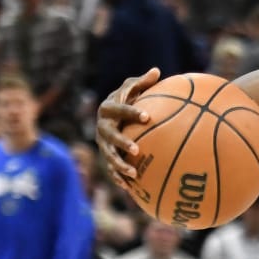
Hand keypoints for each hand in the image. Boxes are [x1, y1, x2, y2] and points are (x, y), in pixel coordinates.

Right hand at [96, 68, 158, 185]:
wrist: (112, 115)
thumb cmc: (128, 98)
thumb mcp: (133, 88)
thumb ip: (143, 82)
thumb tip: (156, 71)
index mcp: (108, 108)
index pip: (119, 110)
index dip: (132, 112)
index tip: (148, 116)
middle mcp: (101, 127)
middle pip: (110, 136)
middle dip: (122, 142)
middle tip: (137, 149)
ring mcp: (102, 143)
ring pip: (109, 156)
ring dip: (119, 165)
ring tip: (134, 173)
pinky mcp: (106, 156)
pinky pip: (110, 169)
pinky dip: (118, 177)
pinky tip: (129, 187)